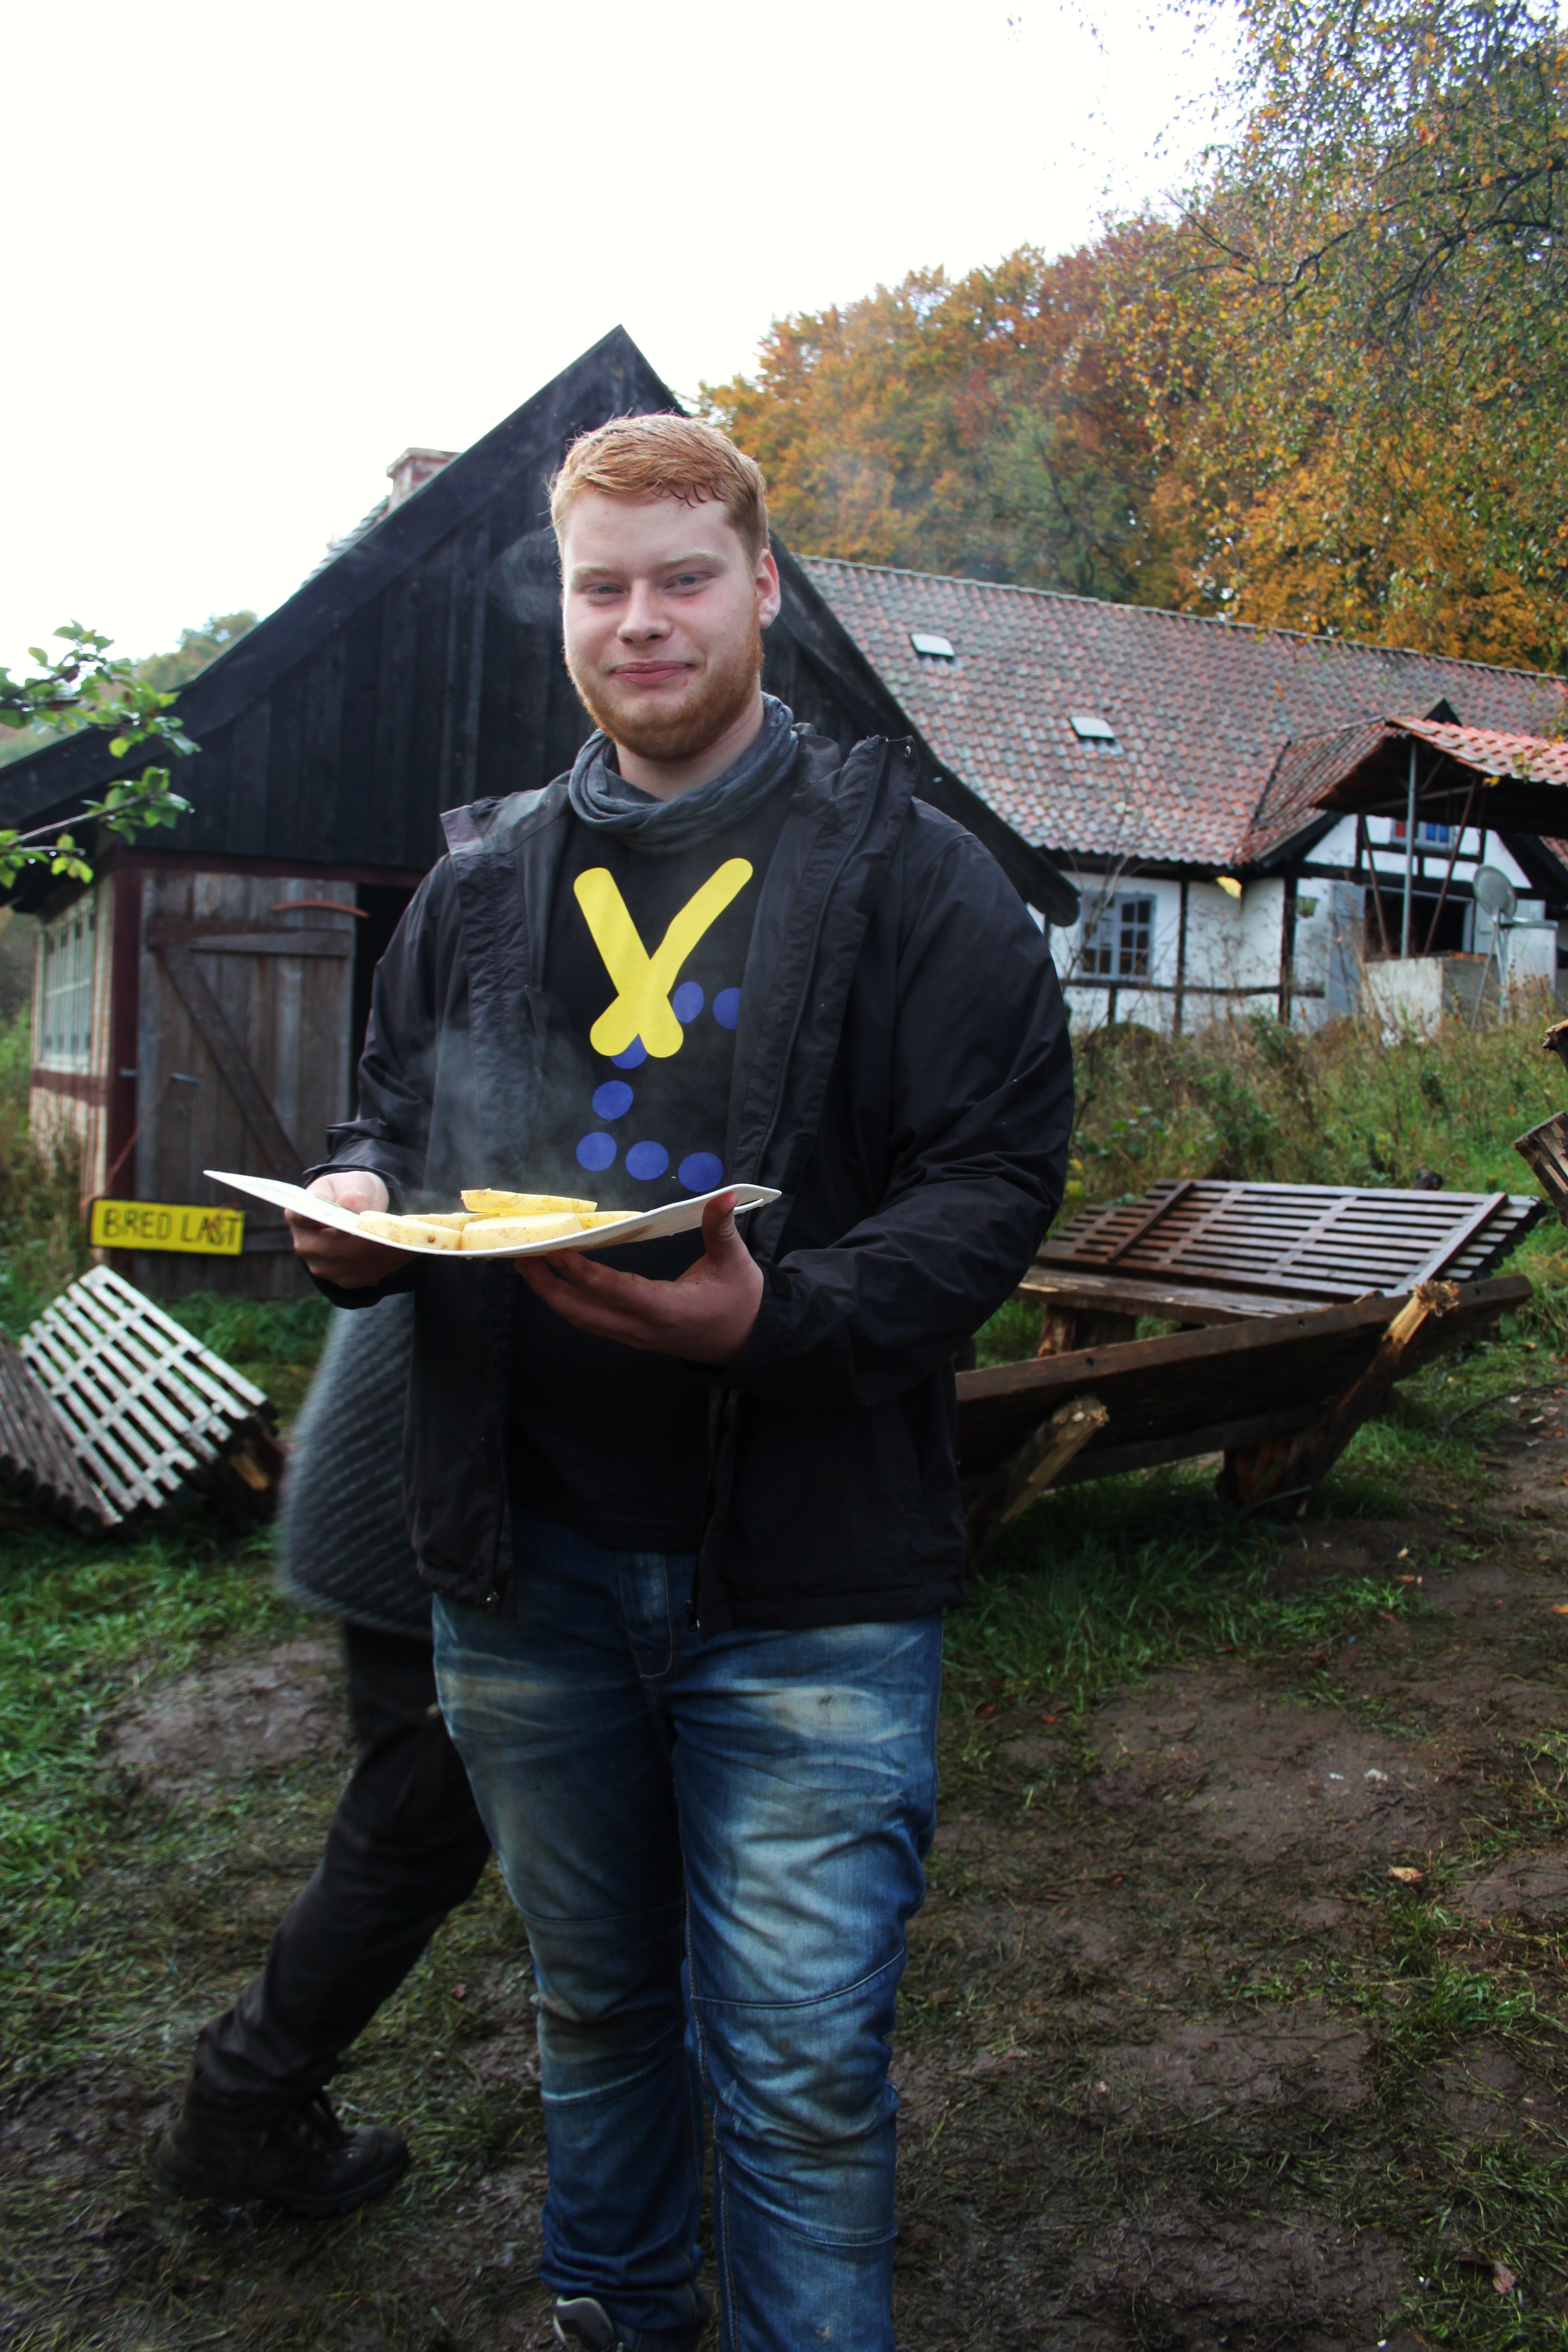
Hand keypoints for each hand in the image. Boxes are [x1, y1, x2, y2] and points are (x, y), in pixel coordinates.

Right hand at [286, 1170, 402, 1288]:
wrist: (358, 1209)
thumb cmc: (350, 1191)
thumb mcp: (352, 1183)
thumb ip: (351, 1192)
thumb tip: (354, 1208)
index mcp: (299, 1217)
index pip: (302, 1218)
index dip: (325, 1220)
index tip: (355, 1217)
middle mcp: (306, 1247)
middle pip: (336, 1248)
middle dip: (369, 1241)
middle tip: (400, 1233)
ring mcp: (324, 1268)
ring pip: (356, 1265)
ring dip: (386, 1254)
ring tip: (411, 1240)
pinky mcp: (345, 1281)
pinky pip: (370, 1274)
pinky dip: (392, 1263)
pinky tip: (410, 1250)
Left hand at [518, 1190, 763, 1364]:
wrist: (747, 1342)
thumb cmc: (740, 1301)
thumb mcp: (735, 1263)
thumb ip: (721, 1228)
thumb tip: (723, 1195)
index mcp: (668, 1310)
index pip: (616, 1292)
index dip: (583, 1273)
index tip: (556, 1252)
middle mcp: (643, 1328)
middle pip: (583, 1313)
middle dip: (548, 1287)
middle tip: (522, 1258)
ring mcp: (634, 1336)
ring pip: (583, 1320)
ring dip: (553, 1295)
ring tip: (530, 1267)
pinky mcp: (632, 1336)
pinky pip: (592, 1321)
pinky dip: (569, 1302)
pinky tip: (556, 1282)